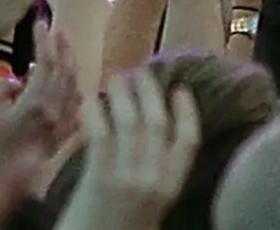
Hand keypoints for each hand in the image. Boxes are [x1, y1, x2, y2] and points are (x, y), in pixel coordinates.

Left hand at [60, 66, 202, 229]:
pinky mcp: (99, 178)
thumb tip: (144, 135)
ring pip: (131, 122)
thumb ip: (150, 176)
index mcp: (170, 189)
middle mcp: (154, 181)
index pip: (189, 141)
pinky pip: (101, 133)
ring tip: (114, 78)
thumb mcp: (146, 208)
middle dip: (149, 92)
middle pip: (158, 123)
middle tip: (138, 72)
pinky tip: (90, 100)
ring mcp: (127, 178)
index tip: (180, 89)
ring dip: (123, 94)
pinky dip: (96, 111)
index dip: (186, 112)